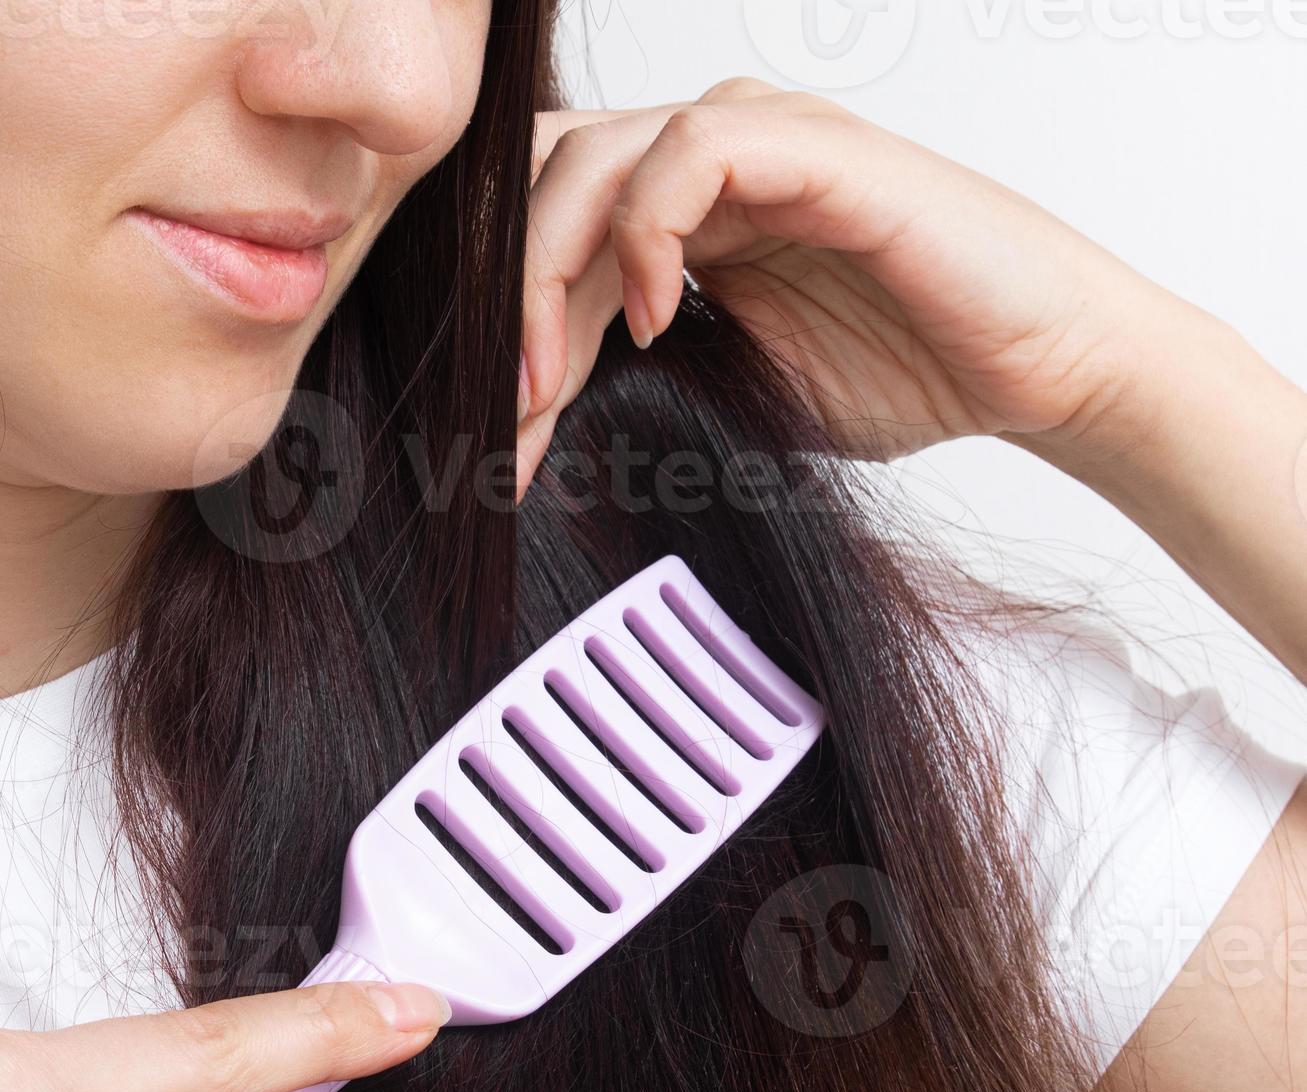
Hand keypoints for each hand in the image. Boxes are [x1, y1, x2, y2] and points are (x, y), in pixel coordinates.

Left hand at [518, 78, 1191, 495]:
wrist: (1034, 369)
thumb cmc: (908, 372)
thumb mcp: (734, 388)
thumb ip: (642, 375)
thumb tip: (531, 421)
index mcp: (687, 215)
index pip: (550, 233)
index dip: (503, 326)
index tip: (494, 437)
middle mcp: (711, 162)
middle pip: (545, 187)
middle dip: (503, 309)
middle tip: (500, 420)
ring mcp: (761, 144)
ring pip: (595, 159)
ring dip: (547, 276)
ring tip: (547, 383)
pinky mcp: (814, 148)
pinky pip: (691, 153)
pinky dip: (647, 231)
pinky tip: (649, 316)